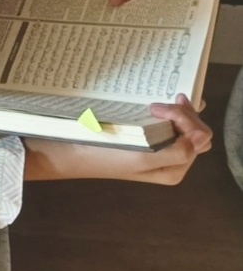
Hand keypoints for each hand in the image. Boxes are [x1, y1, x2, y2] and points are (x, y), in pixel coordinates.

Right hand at [24, 94, 211, 182]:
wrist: (67, 153)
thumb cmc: (102, 155)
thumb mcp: (141, 158)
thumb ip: (177, 152)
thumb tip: (203, 135)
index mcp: (175, 168)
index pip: (198, 137)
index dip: (184, 118)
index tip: (154, 106)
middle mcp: (171, 158)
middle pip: (194, 129)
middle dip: (181, 112)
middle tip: (154, 103)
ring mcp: (158, 147)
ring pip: (182, 124)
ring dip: (175, 110)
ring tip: (155, 102)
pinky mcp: (143, 136)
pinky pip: (166, 122)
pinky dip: (165, 111)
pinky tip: (154, 103)